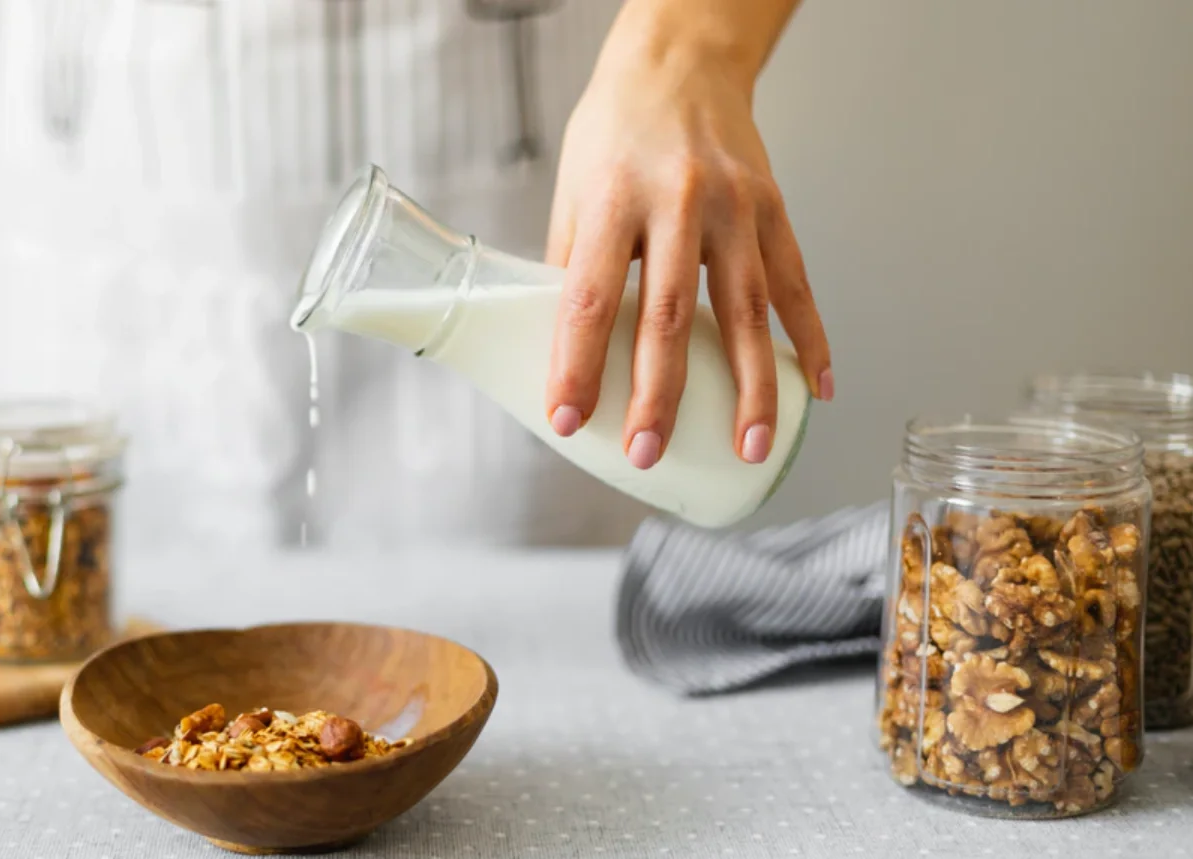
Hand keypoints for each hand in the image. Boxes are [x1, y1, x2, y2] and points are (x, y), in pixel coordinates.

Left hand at [544, 2, 830, 469]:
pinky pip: (797, 284)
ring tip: (747, 447)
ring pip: (746, 311)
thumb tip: (562, 353)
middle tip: (647, 452)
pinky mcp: (775, 209)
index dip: (577, 364)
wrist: (681, 62)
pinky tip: (818, 387)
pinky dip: (810, 340)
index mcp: (613, 197)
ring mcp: (736, 207)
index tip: (568, 419)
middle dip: (658, 394)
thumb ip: (572, 267)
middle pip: (670, 315)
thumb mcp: (573, 189)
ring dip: (750, 388)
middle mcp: (678, 201)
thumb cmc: (615, 130)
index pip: (590, 296)